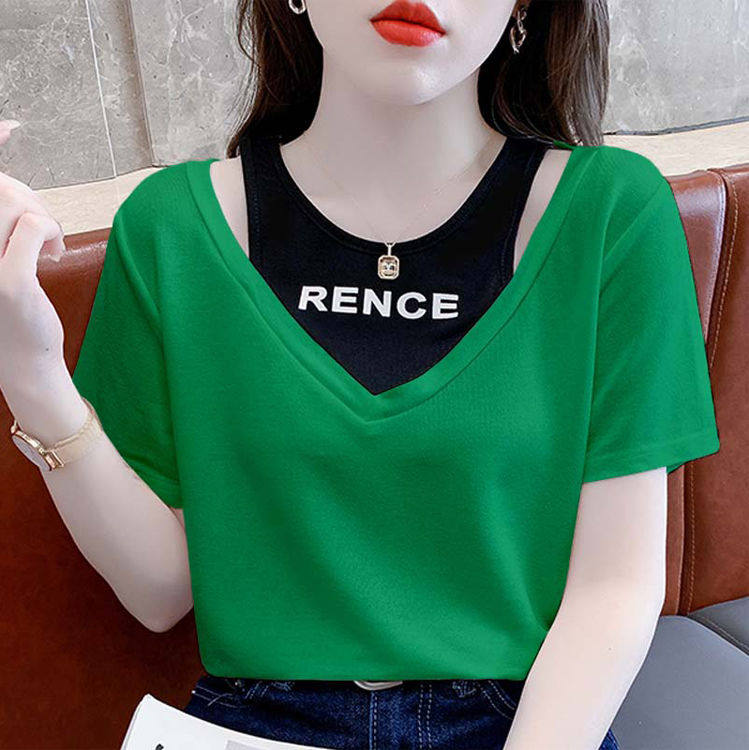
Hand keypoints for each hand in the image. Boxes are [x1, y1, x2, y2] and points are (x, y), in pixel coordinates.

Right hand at [0, 118, 69, 392]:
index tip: (10, 128)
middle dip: (28, 197)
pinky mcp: (7, 281)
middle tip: (46, 228)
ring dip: (41, 217)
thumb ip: (4, 215)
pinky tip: (53, 255)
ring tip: (49, 246)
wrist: (22, 359)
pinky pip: (31, 226)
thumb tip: (13, 166)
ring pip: (13, 202)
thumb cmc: (12, 306)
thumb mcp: (1, 254)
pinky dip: (49, 232)